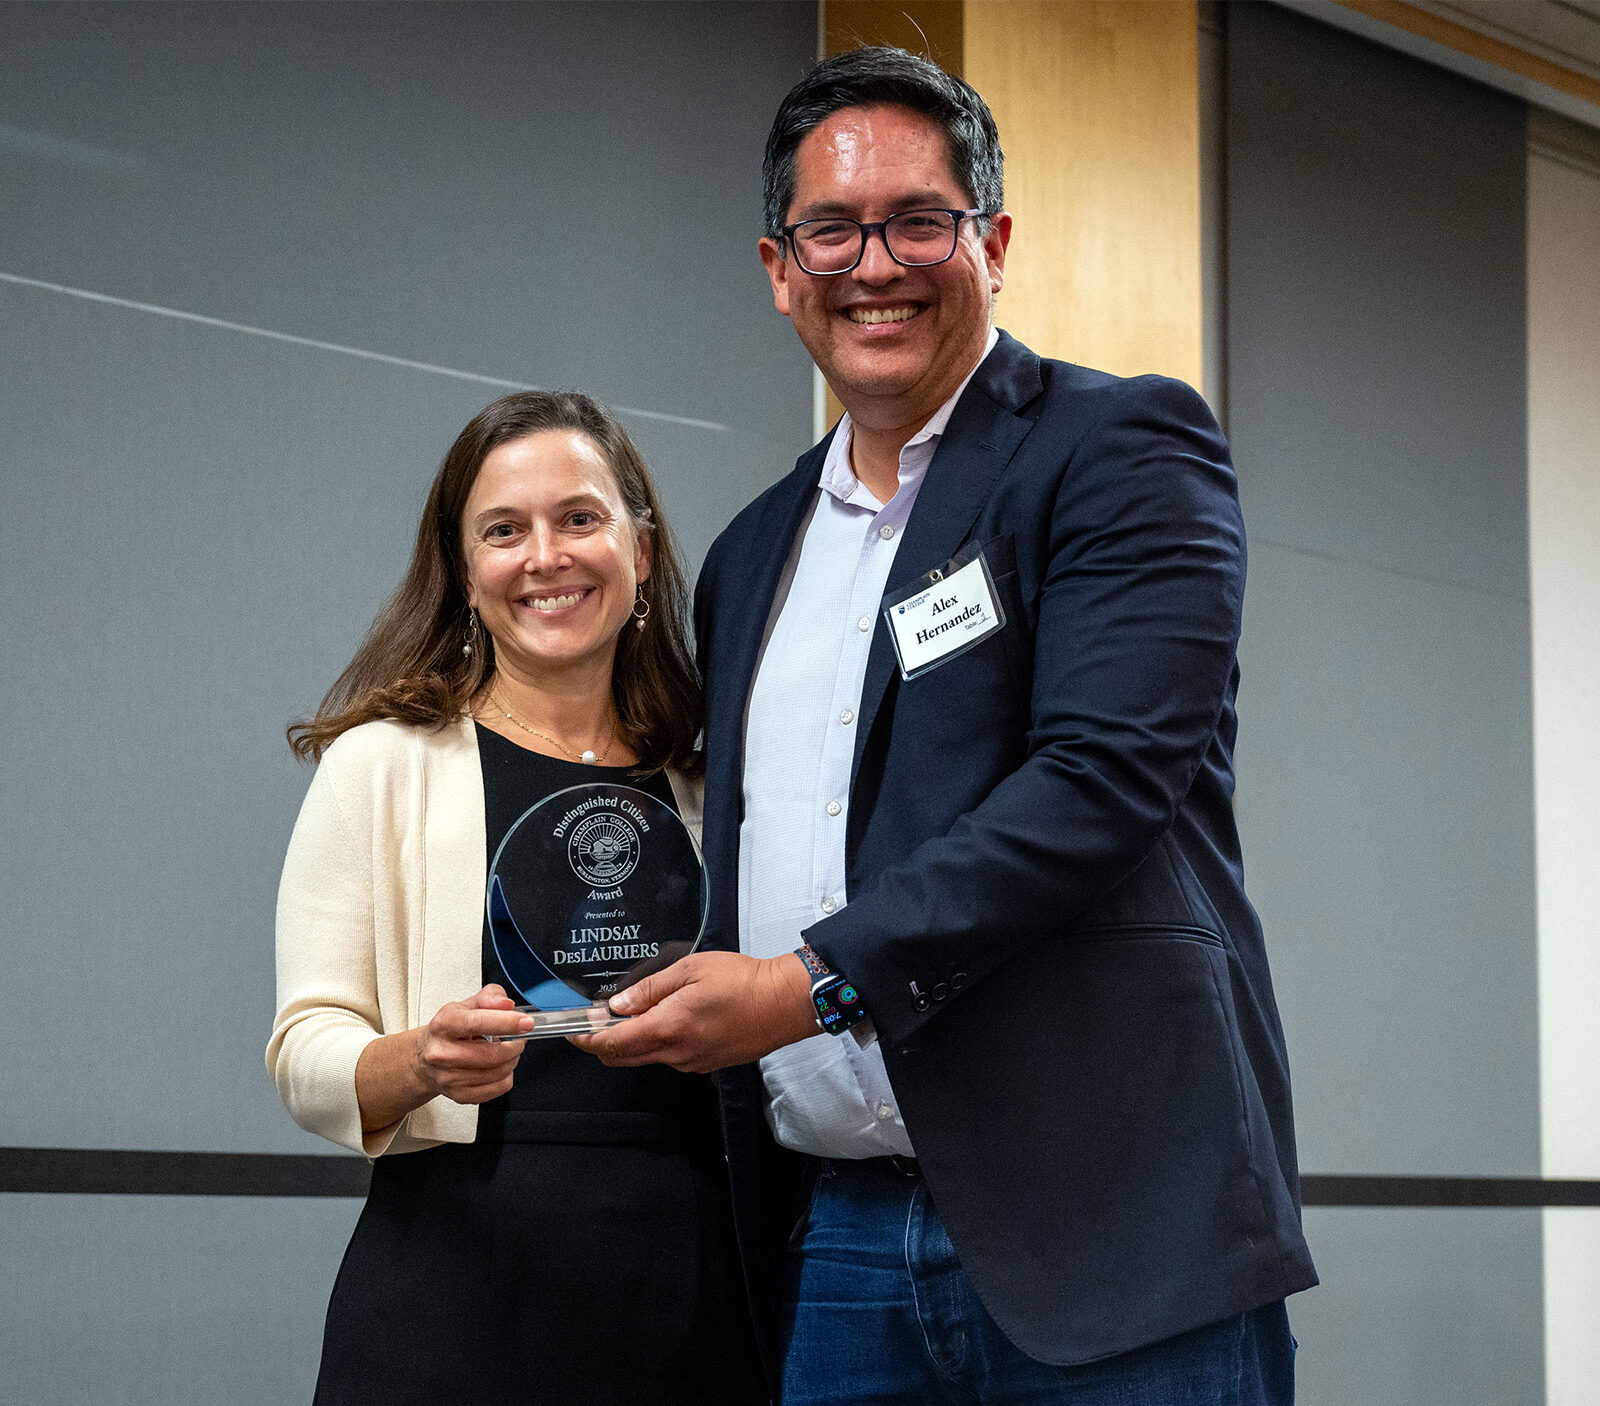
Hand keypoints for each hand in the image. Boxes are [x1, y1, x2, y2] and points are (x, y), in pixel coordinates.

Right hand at [413, 984, 532, 1105]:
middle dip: (515, 1045)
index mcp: (443, 1025)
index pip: (477, 1023)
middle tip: (519, 1038)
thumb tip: (506, 1004)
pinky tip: (498, 1066)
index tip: (526, 1022)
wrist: (424, 1059)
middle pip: (492, 1054)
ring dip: (512, 1060)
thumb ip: (489, 997)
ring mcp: (449, 1077)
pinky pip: (498, 1088)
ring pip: (499, 1072)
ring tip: (506, 1051)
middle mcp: (442, 1053)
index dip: (507, 1022)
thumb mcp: (465, 1006)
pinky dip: (506, 1076)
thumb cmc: (447, 1032)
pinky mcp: (459, 1095)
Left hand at [569, 951, 817, 1073]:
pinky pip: (669, 1058)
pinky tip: (666, 1021)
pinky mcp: (706, 1065)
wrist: (782, 1004)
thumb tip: (617, 1005)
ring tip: (635, 1014)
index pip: (612, 1043)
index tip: (572, 1031)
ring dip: (631, 1042)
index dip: (586, 1039)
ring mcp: (691, 1063)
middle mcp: (676, 1053)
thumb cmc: (740, 980)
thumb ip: (650, 989)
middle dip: (602, 1044)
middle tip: (595, 1021)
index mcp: (668, 1027)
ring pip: (646, 1059)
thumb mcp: (690, 970)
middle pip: (622, 1059)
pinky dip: (656, 1044)